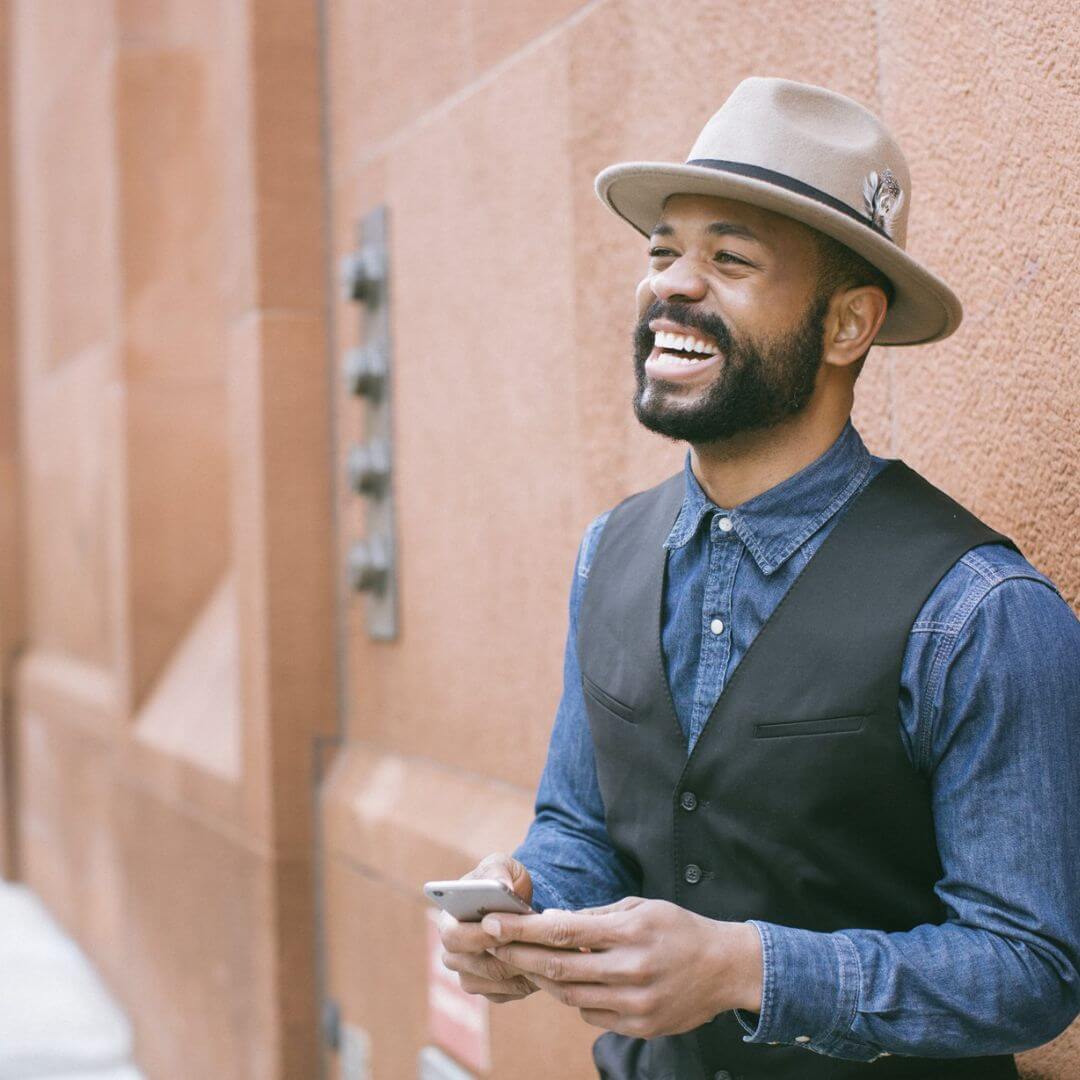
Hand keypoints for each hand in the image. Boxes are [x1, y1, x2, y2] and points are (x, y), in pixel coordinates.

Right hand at [436, 852, 538, 1003]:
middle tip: (532, 944)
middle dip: (504, 954)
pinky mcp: (490, 990)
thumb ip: (498, 871)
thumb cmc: (505, 880)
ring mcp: (470, 974)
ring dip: (519, 967)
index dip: (477, 936)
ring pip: (494, 980)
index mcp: (448, 921)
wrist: (520, 904)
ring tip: (545, 953)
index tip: (504, 928)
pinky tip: (544, 964)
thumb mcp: (502, 867)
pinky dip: (527, 979)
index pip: (452, 936)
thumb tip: (499, 884)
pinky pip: (508, 992)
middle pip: (472, 965)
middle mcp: (453, 953)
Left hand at [481, 896, 762, 1037]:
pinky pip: (592, 1016)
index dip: (523, 929)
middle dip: (520, 956)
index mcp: (630, 932)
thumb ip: (596, 916)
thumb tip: (552, 921)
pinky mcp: (640, 1027)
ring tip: (522, 964)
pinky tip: (566, 985)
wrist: (725, 968)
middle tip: (493, 946)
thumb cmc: (678, 928)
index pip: (564, 931)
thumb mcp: (640, 906)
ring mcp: (636, 1004)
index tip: (494, 923)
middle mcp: (631, 970)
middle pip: (559, 969)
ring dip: (542, 980)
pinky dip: (574, 1000)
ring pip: (571, 997)